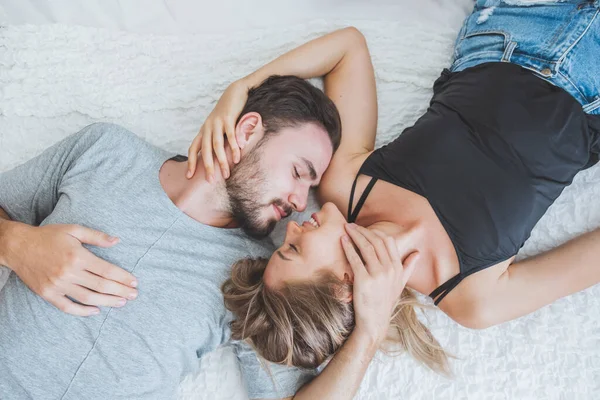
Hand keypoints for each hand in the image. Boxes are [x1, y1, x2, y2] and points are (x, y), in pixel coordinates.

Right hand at [7, 223, 137, 315]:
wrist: (17, 246)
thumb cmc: (48, 236)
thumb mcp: (73, 229)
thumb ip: (96, 236)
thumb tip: (117, 241)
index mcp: (77, 256)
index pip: (107, 270)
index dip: (123, 277)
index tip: (134, 282)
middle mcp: (68, 272)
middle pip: (101, 286)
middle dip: (120, 291)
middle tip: (134, 295)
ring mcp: (58, 285)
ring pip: (88, 298)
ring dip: (107, 302)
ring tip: (121, 302)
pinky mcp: (48, 294)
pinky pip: (68, 307)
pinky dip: (83, 311)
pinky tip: (96, 310)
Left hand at [187, 80, 249, 181]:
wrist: (235, 92)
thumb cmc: (228, 112)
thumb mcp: (219, 126)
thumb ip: (218, 139)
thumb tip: (218, 157)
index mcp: (204, 130)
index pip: (193, 149)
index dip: (191, 162)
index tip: (189, 176)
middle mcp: (208, 127)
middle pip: (205, 150)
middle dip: (207, 166)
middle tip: (210, 180)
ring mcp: (217, 123)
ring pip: (216, 145)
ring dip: (222, 161)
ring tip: (226, 174)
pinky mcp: (228, 119)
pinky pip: (230, 136)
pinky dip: (233, 147)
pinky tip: (237, 158)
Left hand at [341, 223, 417, 344]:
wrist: (375, 322)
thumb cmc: (385, 302)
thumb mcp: (400, 284)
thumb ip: (408, 267)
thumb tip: (418, 253)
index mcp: (397, 268)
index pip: (388, 242)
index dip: (375, 232)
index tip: (364, 229)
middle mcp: (389, 269)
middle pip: (376, 242)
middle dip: (362, 231)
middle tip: (351, 225)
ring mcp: (377, 274)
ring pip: (365, 247)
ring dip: (355, 235)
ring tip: (346, 229)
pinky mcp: (364, 280)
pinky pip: (355, 258)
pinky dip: (348, 247)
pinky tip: (342, 240)